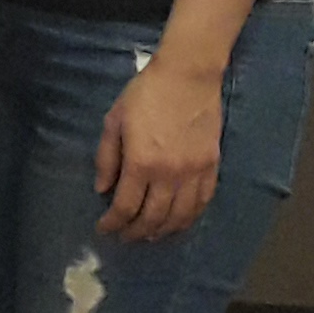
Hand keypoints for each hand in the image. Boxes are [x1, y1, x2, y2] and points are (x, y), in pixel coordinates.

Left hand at [91, 52, 225, 242]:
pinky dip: (189, 218)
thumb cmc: (146, 94)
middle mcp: (169, 174)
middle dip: (135, 232)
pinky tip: (178, 221)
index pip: (126, 207)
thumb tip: (102, 190)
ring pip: (179, 216)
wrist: (188, 76)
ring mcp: (194, 172)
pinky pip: (202, 202)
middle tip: (124, 236)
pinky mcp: (212, 166)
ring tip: (149, 236)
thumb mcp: (114, 121)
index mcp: (141, 162)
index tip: (104, 228)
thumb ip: (107, 158)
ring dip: (162, 231)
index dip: (113, 223)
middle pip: (152, 218)